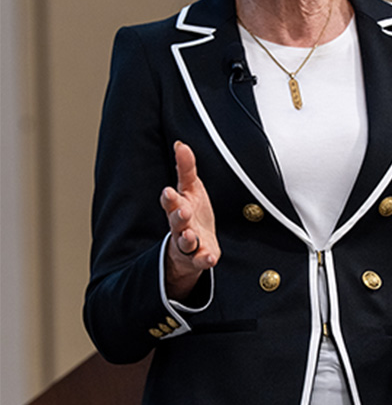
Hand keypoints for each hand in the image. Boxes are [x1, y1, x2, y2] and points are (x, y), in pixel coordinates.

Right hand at [160, 141, 219, 300]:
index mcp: (178, 207)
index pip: (171, 201)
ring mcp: (189, 244)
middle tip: (182, 211)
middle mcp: (181, 226)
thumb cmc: (192, 211)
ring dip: (187, 239)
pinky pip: (200, 260)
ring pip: (185, 242)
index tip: (169, 191)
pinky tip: (209, 258)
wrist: (195, 245)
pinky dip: (204, 259)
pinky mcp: (199, 257)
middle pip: (176, 222)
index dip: (169, 197)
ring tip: (190, 235)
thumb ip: (186, 168)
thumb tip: (181, 144)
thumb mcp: (191, 188)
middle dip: (178, 216)